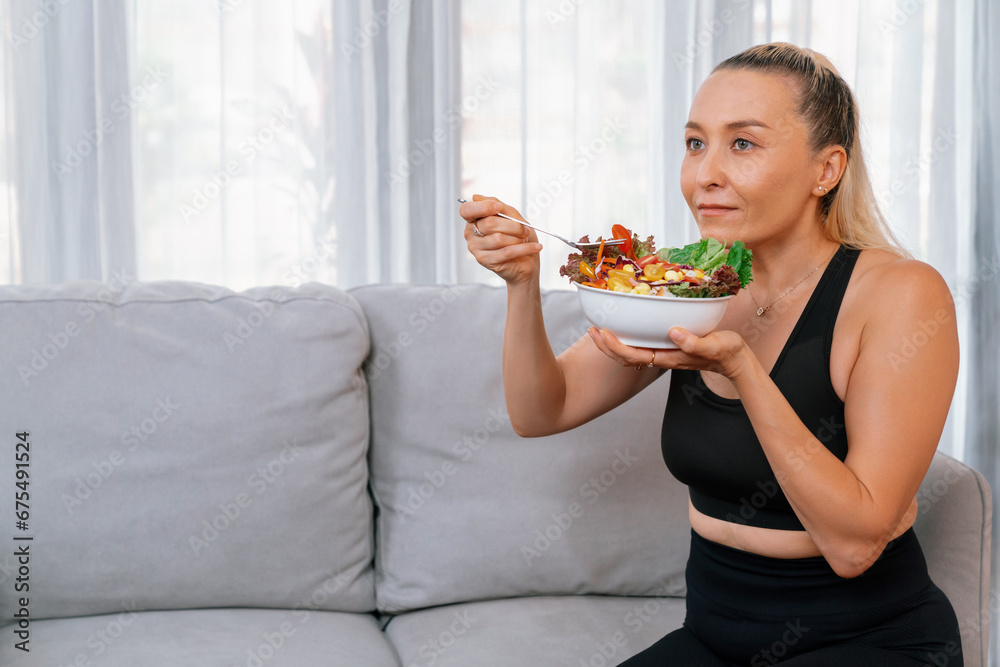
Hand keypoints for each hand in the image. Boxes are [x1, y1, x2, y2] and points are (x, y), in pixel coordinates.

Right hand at [460, 195, 542, 285]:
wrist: (526, 261)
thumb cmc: (518, 238)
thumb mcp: (513, 216)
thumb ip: (498, 206)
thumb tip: (476, 197)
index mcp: (474, 220)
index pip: (466, 210)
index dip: (482, 207)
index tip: (499, 208)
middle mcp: (471, 234)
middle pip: (488, 223)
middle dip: (512, 225)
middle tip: (524, 229)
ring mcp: (475, 248)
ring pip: (498, 238)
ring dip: (518, 238)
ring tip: (526, 239)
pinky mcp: (485, 261)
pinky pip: (506, 252)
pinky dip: (524, 248)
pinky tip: (535, 248)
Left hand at [588, 326, 752, 379]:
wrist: (735, 360)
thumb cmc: (726, 353)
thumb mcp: (714, 345)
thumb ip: (694, 342)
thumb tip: (674, 333)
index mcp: (668, 358)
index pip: (634, 356)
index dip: (615, 346)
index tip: (603, 332)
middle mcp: (662, 357)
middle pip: (625, 356)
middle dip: (606, 345)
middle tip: (592, 328)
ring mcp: (663, 353)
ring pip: (630, 352)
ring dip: (612, 343)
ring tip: (598, 329)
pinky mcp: (667, 347)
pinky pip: (640, 346)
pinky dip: (626, 339)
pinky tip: (622, 328)